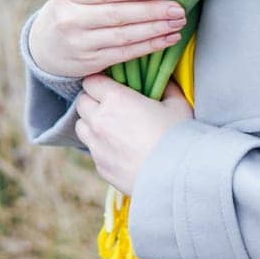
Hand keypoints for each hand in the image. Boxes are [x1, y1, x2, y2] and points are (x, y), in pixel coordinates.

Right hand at [27, 0, 186, 77]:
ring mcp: (80, 43)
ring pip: (124, 37)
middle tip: (177, 8)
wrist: (45, 44)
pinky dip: (150, 46)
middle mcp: (70, 19)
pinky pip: (125, 54)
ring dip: (155, 30)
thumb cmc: (72, 8)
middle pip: (116, 15)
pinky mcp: (90, 62)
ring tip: (178, 23)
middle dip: (151, 12)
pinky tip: (168, 39)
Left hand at [74, 75, 193, 192]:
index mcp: (115, 100)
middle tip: (110, 104)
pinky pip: (93, 150)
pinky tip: (120, 148)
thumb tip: (162, 82)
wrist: (176, 177)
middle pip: (81, 103)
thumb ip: (166, 88)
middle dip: (93, 100)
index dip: (100, 81)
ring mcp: (97, 146)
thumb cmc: (178, 136)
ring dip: (91, 123)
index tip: (111, 84)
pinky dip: (101, 146)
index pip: (91, 82)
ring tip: (111, 126)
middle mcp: (99, 121)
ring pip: (81, 127)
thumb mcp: (177, 104)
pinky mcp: (100, 167)